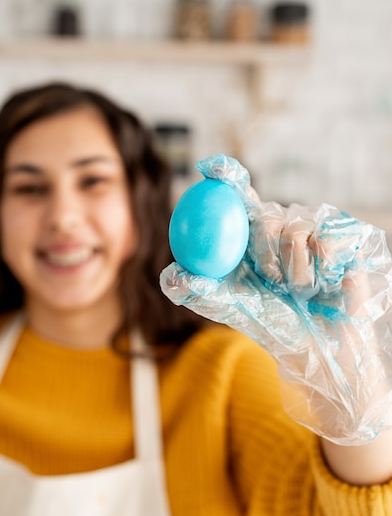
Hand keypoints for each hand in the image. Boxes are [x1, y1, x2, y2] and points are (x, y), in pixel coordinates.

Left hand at [160, 154, 391, 444]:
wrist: (321, 346)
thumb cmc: (276, 325)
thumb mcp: (235, 309)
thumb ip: (202, 292)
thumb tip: (170, 277)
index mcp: (251, 233)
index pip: (238, 194)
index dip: (226, 175)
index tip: (211, 169)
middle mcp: (281, 223)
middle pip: (264, 214)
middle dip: (264, 255)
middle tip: (272, 281)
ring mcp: (314, 227)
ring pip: (296, 229)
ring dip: (295, 273)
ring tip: (301, 292)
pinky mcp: (345, 236)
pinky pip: (328, 241)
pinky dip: (323, 271)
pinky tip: (327, 284)